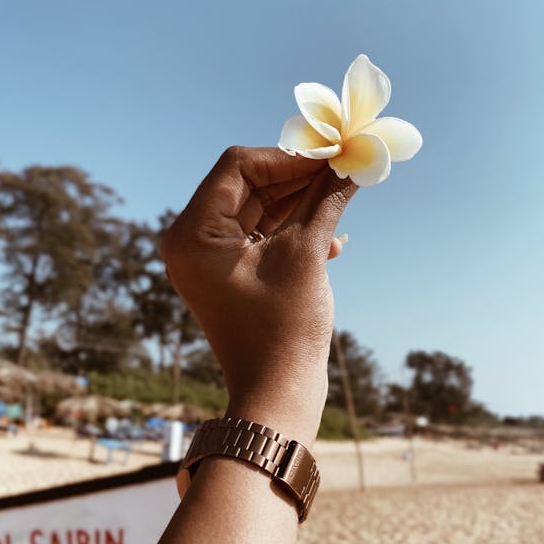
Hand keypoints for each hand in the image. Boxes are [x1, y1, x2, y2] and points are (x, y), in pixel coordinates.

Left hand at [160, 146, 357, 442]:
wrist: (278, 395)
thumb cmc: (284, 329)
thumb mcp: (305, 254)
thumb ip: (326, 199)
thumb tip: (352, 160)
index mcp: (192, 234)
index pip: (238, 167)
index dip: (288, 155)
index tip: (331, 149)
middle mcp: (193, 242)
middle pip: (249, 186)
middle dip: (299, 176)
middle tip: (344, 162)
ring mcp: (212, 261)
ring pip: (261, 210)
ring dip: (303, 202)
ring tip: (346, 190)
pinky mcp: (233, 275)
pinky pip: (264, 237)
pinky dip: (296, 230)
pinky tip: (333, 237)